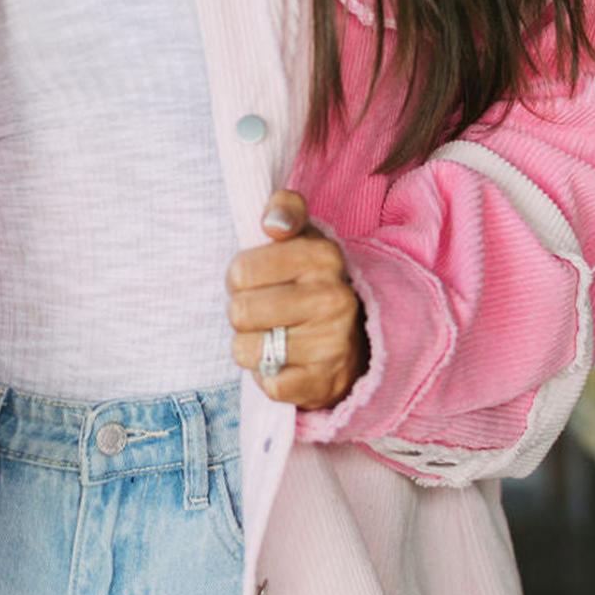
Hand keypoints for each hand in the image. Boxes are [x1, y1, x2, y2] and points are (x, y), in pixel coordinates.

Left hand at [225, 189, 370, 412]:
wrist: (355, 341)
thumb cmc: (310, 283)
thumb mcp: (302, 238)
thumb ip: (285, 210)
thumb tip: (272, 223)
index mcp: (323, 256)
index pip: (241, 270)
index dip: (239, 278)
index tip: (260, 280)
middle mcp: (333, 298)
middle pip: (239, 311)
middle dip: (243, 313)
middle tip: (265, 312)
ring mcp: (331, 342)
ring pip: (246, 349)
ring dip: (251, 346)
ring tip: (274, 337)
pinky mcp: (324, 382)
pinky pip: (267, 383)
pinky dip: (267, 376)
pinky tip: (285, 364)